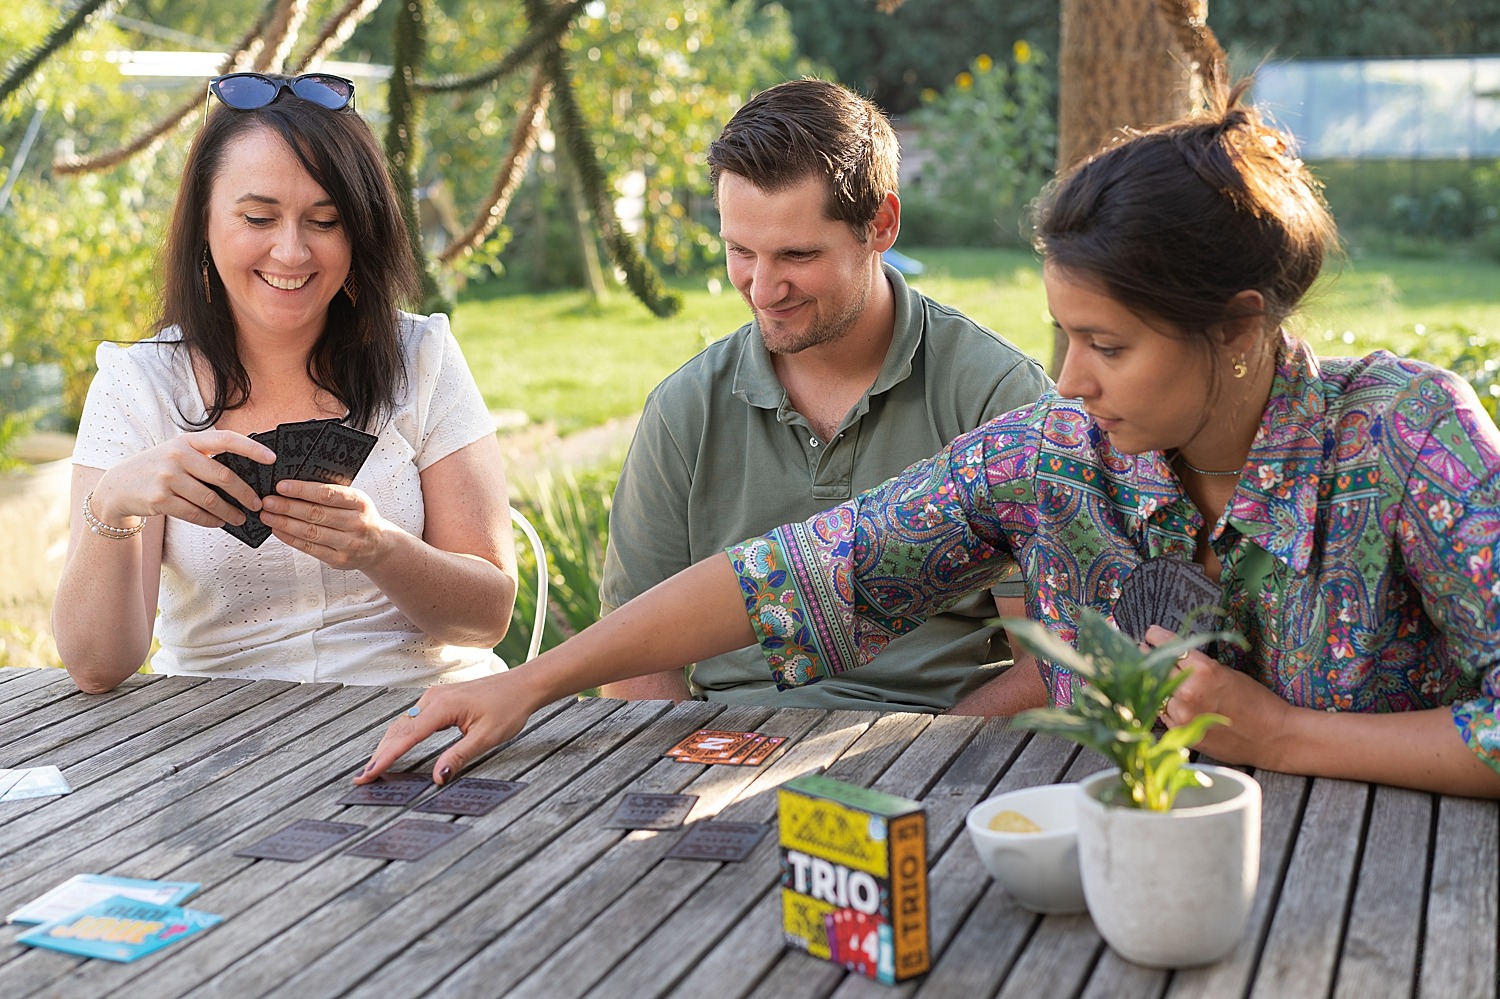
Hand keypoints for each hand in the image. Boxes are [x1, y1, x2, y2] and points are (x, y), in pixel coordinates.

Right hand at [90, 430, 273, 528]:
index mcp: (187, 441)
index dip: (251, 448)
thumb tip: (246, 473)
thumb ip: (205, 457)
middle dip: (245, 493)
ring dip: (230, 512)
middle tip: (257, 504)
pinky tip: (219, 522)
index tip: (272, 459)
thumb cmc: (158, 468)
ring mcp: (167, 478)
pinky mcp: (160, 499)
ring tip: (240, 518)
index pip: (226, 439)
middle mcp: (177, 456)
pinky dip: (211, 520)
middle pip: (223, 476)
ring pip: (211, 499)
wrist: (118, 486)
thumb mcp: (178, 453)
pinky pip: (195, 513)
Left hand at [259, 480, 391, 569]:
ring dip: (285, 523)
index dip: (302, 490)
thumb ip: (332, 494)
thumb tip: (294, 486)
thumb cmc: (361, 517)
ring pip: (310, 532)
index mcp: (360, 502)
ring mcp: (349, 544)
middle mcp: (357, 523)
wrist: (380, 546)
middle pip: (316, 514)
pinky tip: (278, 530)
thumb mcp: (355, 500)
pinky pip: (310, 548)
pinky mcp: (340, 560)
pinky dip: (291, 539)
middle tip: (267, 501)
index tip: (281, 486)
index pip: (327, 494)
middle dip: (287, 506)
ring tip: (268, 515)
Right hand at [357, 672, 534, 784]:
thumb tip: (438, 776)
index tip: (368, 775)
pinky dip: (401, 735)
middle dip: (380, 754)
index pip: (406, 737)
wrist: (523, 685)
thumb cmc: (509, 706)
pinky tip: (396, 747)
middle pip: (398, 730)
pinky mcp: (440, 699)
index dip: (385, 758)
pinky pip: (413, 718)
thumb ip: (459, 756)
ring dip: (388, 745)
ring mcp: (435, 696)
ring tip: (374, 767)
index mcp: (442, 706)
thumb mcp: (486, 737)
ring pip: (404, 724)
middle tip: (363, 778)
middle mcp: (434, 698)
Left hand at [1144, 624, 1292, 766]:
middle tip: (1142, 651)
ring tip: (1153, 677)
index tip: (1150, 634)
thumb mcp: (1226, 672)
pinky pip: (1163, 715)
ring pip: (1155, 693)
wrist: (1273, 736)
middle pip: (1154, 668)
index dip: (1155, 637)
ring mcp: (1183, 714)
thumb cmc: (1256, 701)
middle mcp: (1189, 690)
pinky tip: (1169, 702)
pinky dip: (1164, 707)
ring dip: (1154, 685)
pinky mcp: (1182, 733)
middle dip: (1147, 657)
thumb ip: (1196, 665)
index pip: (1168, 646)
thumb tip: (1172, 656)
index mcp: (1203, 669)